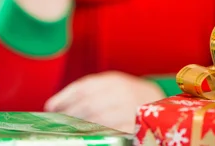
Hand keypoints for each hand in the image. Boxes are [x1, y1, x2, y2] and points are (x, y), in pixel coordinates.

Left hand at [44, 71, 164, 132]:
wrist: (165, 107)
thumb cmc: (130, 98)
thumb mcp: (113, 88)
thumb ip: (90, 92)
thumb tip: (55, 105)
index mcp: (113, 80)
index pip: (83, 87)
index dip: (64, 97)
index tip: (49, 107)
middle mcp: (122, 91)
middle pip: (89, 104)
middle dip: (70, 114)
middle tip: (59, 123)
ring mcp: (131, 108)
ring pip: (99, 118)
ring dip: (82, 125)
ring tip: (72, 130)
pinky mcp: (137, 126)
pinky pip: (114, 131)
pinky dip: (99, 133)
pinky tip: (90, 135)